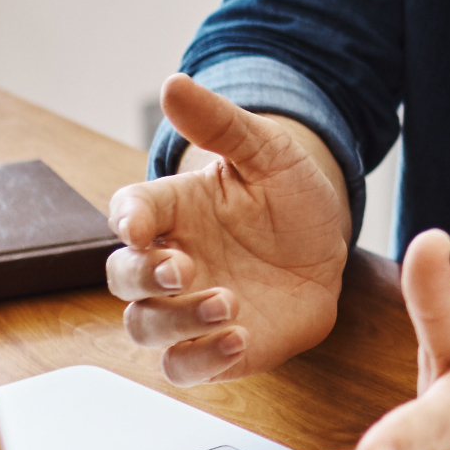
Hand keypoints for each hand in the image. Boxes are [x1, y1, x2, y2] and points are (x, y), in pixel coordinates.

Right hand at [102, 75, 353, 383]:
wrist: (327, 242)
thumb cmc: (287, 192)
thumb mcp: (265, 150)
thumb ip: (220, 124)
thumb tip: (173, 84)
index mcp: (171, 211)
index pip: (128, 213)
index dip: (127, 219)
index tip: (138, 223)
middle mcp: (171, 263)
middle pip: (122, 279)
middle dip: (143, 277)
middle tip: (184, 269)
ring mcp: (189, 309)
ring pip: (146, 328)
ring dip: (174, 321)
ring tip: (226, 304)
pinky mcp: (219, 347)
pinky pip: (186, 366)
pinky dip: (200, 359)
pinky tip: (238, 339)